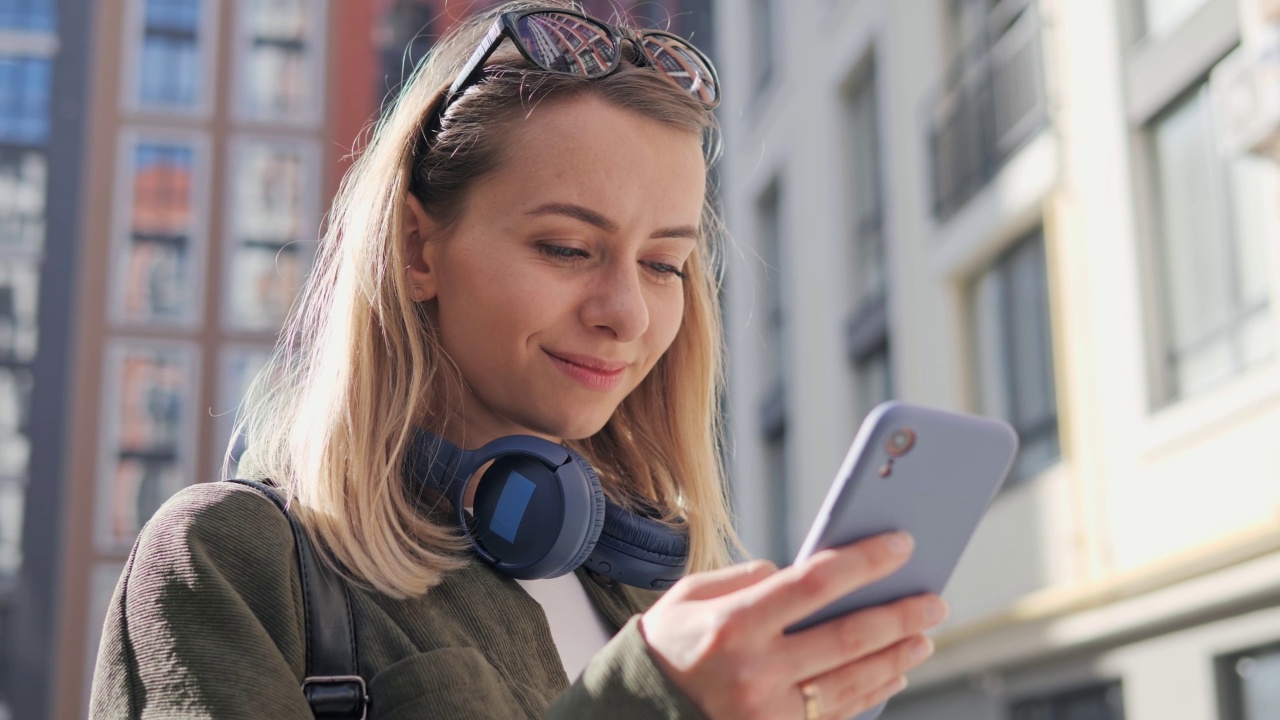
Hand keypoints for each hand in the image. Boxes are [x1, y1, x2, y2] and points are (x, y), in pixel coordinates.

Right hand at [638, 533, 947, 719]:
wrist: (635, 713)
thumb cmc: (668, 645)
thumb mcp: (690, 597)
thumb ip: (747, 580)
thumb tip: (799, 574)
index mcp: (733, 625)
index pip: (814, 584)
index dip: (864, 562)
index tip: (901, 545)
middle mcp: (754, 673)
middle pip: (847, 638)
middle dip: (899, 616)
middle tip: (935, 600)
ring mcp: (767, 715)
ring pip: (851, 683)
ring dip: (896, 658)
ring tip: (923, 636)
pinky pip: (837, 715)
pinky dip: (872, 693)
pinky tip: (893, 675)